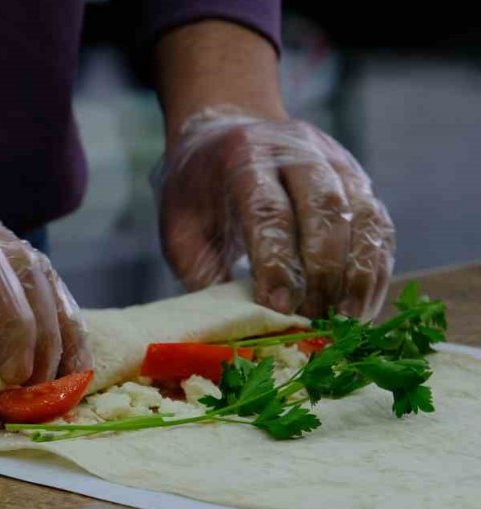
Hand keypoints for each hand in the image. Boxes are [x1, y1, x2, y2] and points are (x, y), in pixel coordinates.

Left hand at [156, 108, 394, 319]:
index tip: (280, 307)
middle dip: (324, 272)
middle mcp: (297, 150)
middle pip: (326, 210)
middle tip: (316, 320)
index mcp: (244, 157)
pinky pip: (378, 225)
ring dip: (360, 274)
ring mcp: (335, 160)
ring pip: (363, 216)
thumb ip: (202, 271)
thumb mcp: (180, 228)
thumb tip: (235, 322)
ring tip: (347, 320)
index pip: (270, 210)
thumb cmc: (197, 192)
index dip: (278, 262)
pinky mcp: (358, 178)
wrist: (223, 135)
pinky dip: (375, 268)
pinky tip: (363, 303)